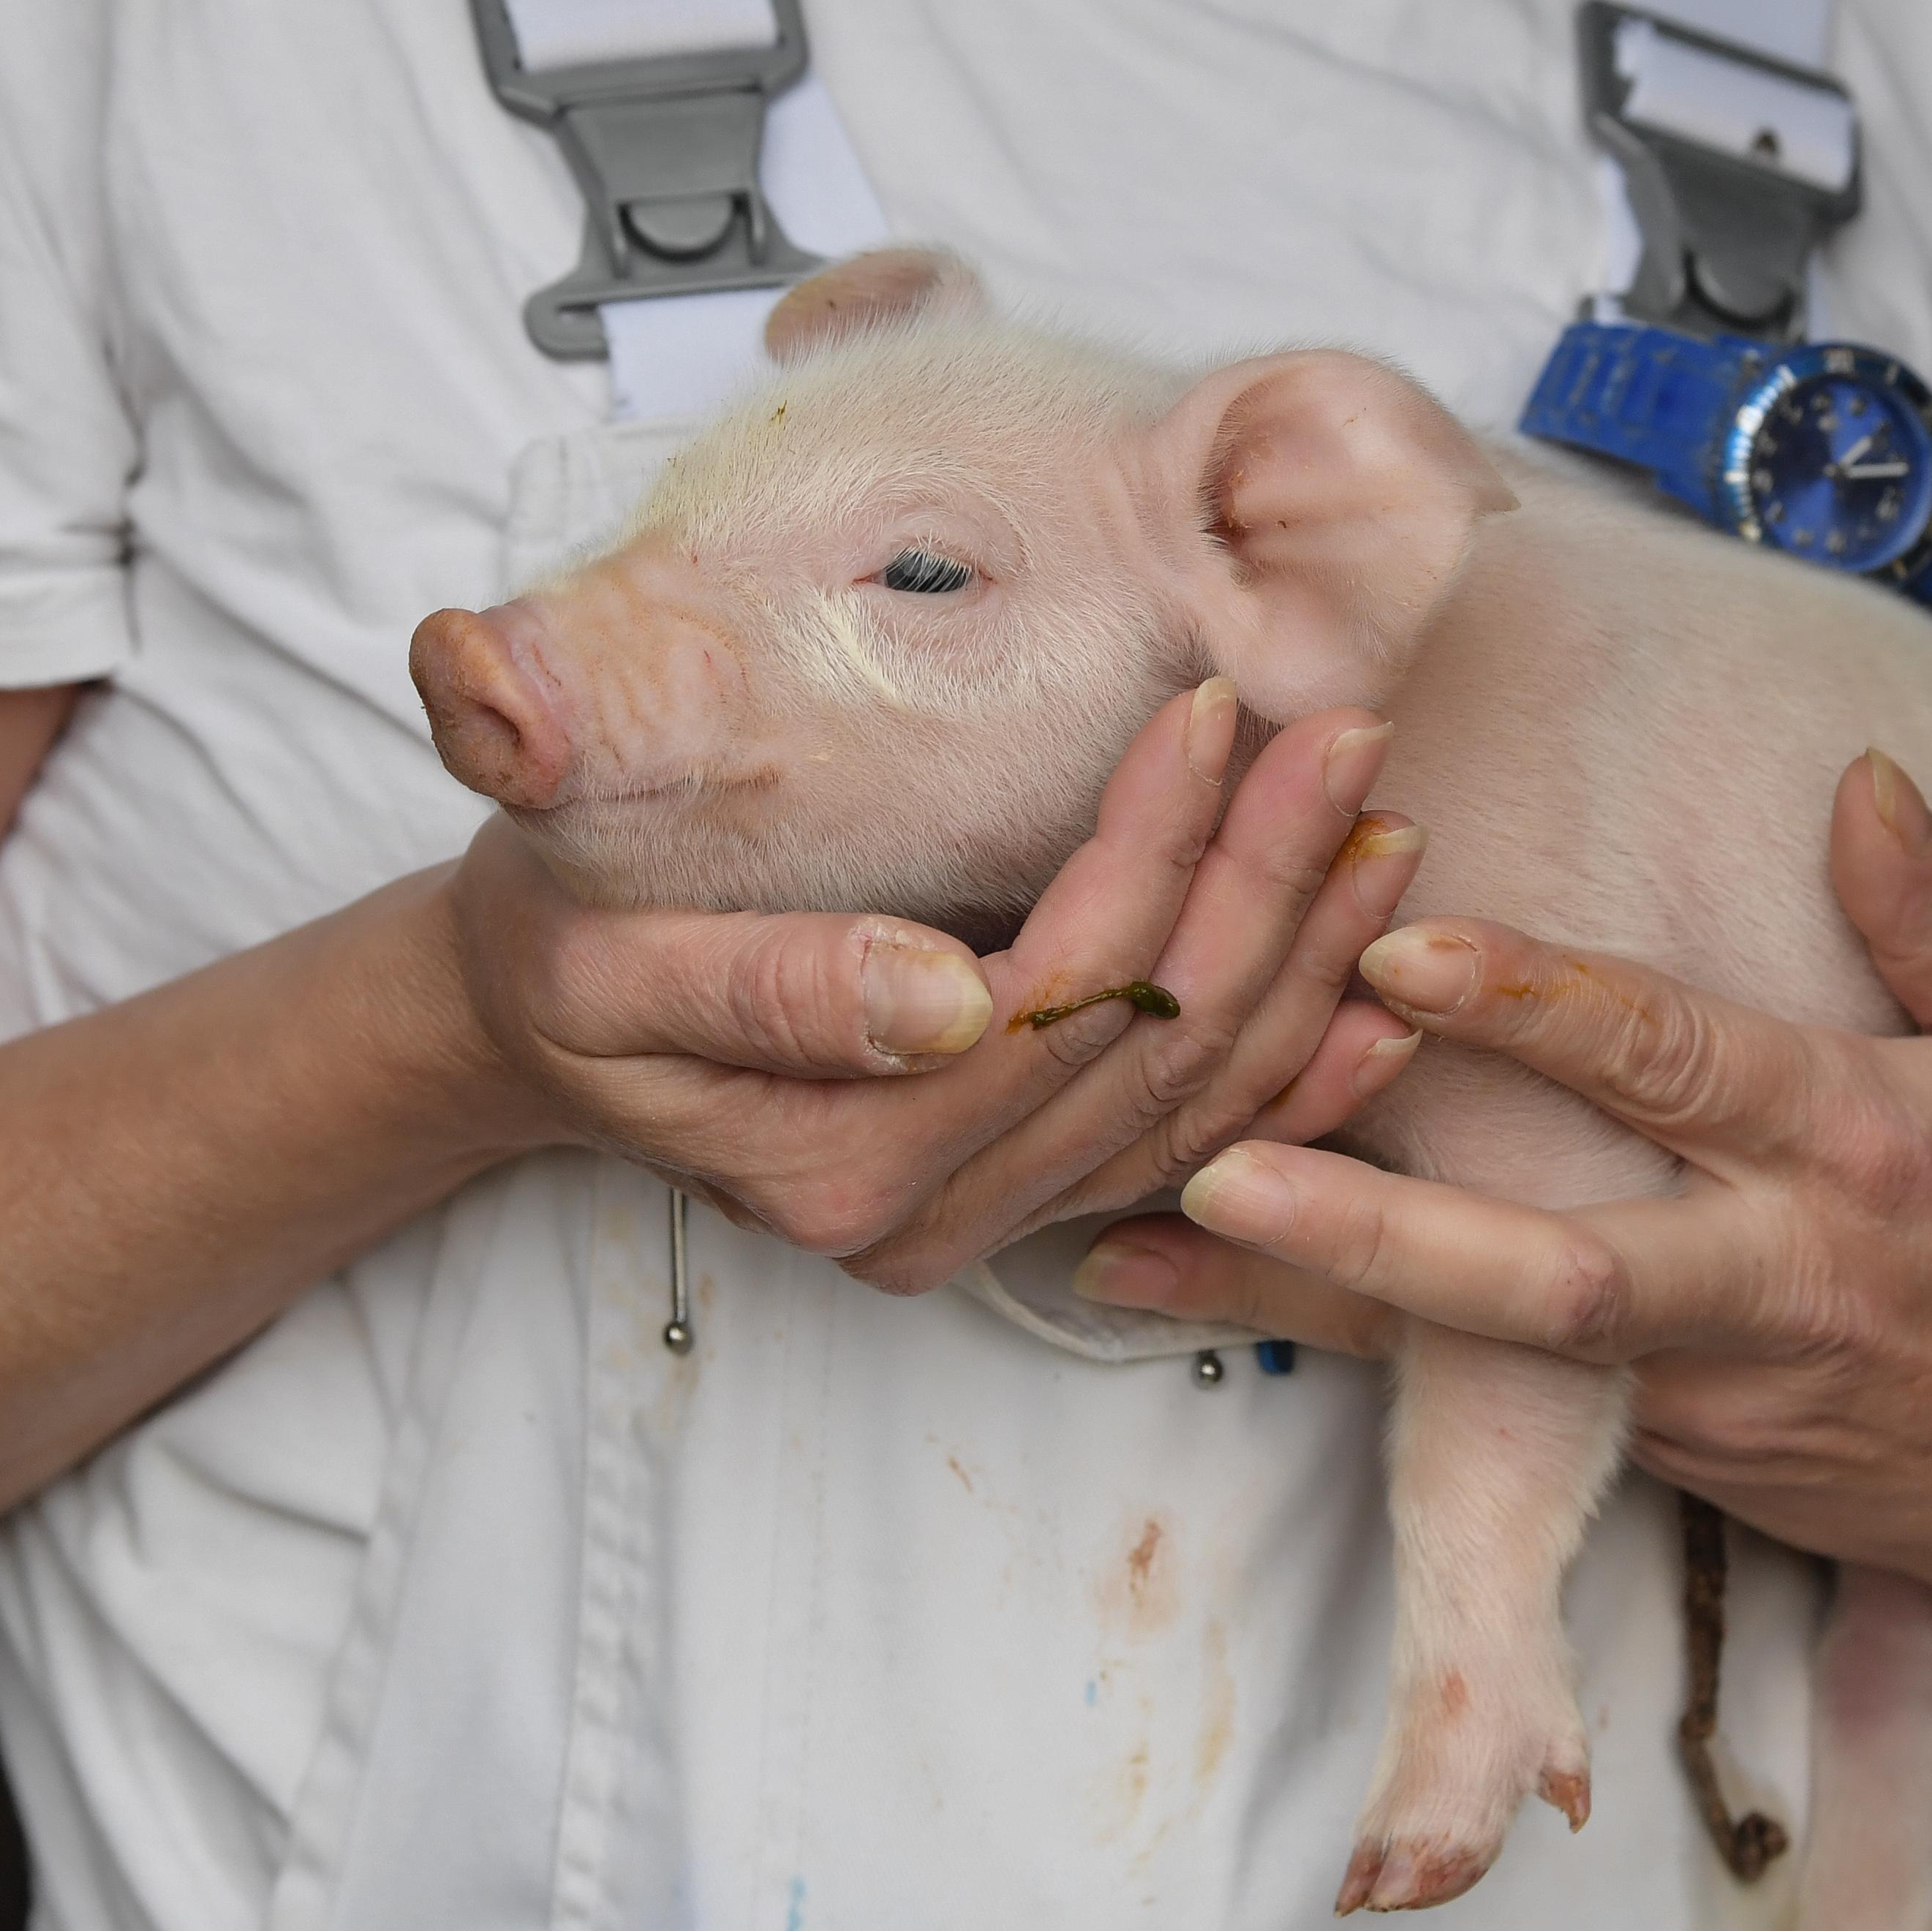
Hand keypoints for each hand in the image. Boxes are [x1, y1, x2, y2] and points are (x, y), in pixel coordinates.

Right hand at [443, 679, 1427, 1293]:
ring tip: (1386, 824)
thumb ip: (760, 987)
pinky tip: (1382, 1004)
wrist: (545, 1023)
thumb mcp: (604, 957)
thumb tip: (934, 1000)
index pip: (1053, 998)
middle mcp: (930, 1222)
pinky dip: (1300, 1081)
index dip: (1150, 855)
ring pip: (1198, 1106)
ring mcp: (986, 1224)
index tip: (1215, 707)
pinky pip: (1193, 1153)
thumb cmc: (565, 951)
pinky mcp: (1022, 1198)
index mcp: (838, 1168)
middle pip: (1149, 1049)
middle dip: (1267, 886)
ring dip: (1310, 968)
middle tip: (1349, 733)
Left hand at [1070, 751, 1931, 1642]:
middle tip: (1213, 1161)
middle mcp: (1759, 1281)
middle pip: (1549, 1275)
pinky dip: (1349, 1332)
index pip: (1678, 1066)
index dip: (1537, 1005)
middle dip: (1378, 1228)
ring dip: (1304, 1297)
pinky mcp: (1658, 1456)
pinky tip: (1204, 1286)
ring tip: (1119, 1243)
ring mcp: (1696, 1389)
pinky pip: (1482, 1385)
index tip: (1396, 939)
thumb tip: (1855, 781)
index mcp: (1855, 1151)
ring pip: (1475, 1350)